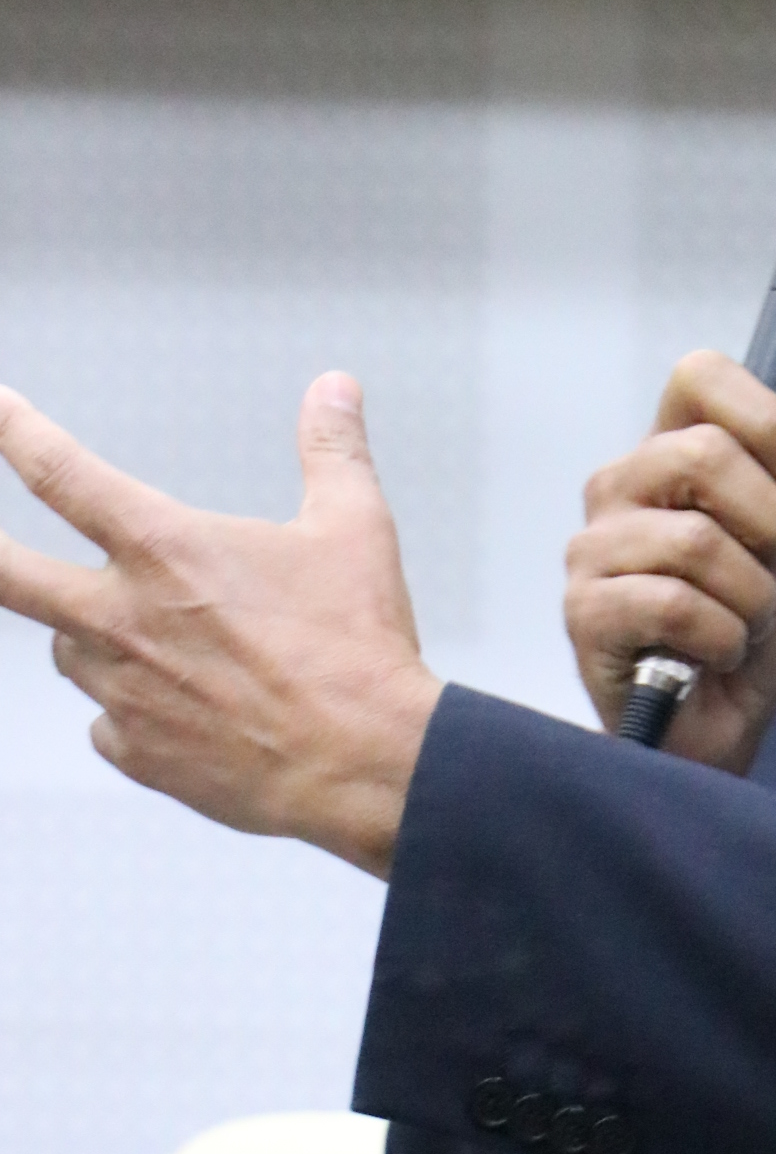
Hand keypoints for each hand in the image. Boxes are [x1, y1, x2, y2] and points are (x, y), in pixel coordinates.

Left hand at [0, 374, 440, 877]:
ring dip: (91, 634)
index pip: (62, 474)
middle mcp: (124, 618)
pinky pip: (108, 721)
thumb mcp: (354, 530)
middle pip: (10, 574)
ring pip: (71, 648)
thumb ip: (332, 450)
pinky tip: (180, 708)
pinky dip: (130, 709)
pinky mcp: (136, 751)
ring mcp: (123, 690)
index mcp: (166, 550)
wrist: (362, 764)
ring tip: (152, 638)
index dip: (16, 432)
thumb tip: (334, 389)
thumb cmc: (357, 649)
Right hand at [566, 351, 775, 769]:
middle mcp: (620, 488)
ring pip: (697, 541)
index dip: (767, 418)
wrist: (729, 731)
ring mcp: (593, 549)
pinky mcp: (585, 612)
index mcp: (670, 453)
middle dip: (773, 527)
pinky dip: (724, 638)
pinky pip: (675, 606)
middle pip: (704, 453)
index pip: (699, 375)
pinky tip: (717, 655)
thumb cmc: (753, 636)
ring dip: (753, 598)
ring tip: (746, 624)